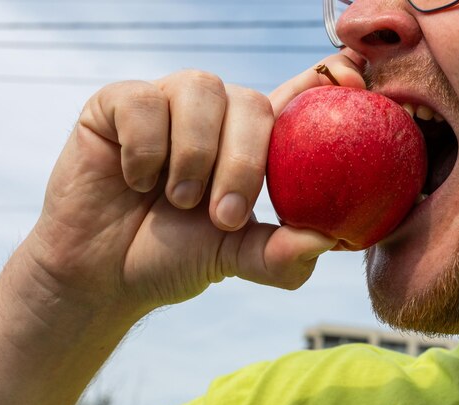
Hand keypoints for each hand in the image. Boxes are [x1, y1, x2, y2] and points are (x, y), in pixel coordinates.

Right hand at [25, 53, 365, 313]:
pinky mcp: (120, 102)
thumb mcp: (233, 258)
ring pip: (200, 91)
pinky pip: (143, 101)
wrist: (103, 271)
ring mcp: (170, 102)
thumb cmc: (175, 256)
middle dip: (242, 162)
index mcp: (253, 142)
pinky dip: (144, 149)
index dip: (330, 80)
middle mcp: (217, 114)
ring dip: (193, 156)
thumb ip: (278, 254)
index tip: (355, 80)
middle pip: (252, 102)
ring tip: (177, 200)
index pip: (298, 96)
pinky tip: (137, 179)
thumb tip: (330, 242)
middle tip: (223, 216)